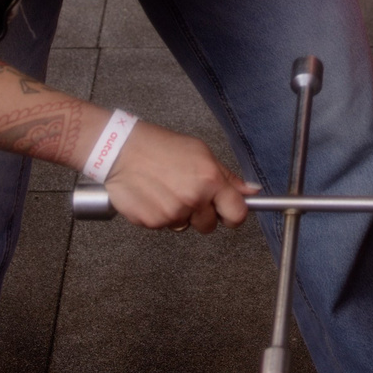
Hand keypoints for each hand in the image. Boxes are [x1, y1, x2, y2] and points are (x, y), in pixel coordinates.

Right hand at [106, 121, 254, 231]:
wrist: (120, 149)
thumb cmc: (159, 146)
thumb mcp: (200, 152)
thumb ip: (227, 176)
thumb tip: (251, 191)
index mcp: (210, 180)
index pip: (237, 214)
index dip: (233, 215)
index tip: (228, 212)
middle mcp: (193, 199)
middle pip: (210, 225)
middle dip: (202, 214)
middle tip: (187, 194)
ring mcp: (172, 213)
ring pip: (185, 226)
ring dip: (180, 214)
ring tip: (166, 190)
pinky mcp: (152, 222)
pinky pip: (164, 227)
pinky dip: (160, 215)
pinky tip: (153, 196)